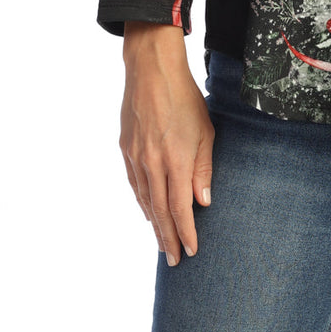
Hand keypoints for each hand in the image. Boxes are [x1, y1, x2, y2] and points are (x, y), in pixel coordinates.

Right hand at [120, 22, 214, 265]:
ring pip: (144, 200)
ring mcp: (135, 157)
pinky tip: (148, 211)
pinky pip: (134, 183)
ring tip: (162, 242)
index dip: (186, 232)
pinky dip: (142, 202)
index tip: (191, 251)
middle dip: (168, 238)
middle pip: (160, 211)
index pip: (180, 208)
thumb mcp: (205, 131)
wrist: (151, 69)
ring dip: (154, 224)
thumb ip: (203, 168)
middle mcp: (152, 163)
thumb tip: (203, 202)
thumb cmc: (185, 97)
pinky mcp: (125, 148)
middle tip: (174, 261)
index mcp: (175, 160)